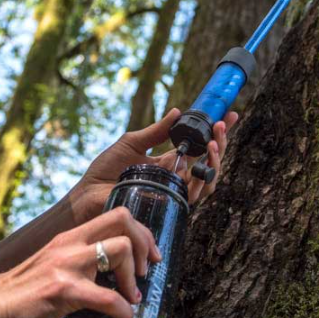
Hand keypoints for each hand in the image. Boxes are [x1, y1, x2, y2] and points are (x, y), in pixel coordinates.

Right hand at [0, 207, 161, 317]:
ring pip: (121, 249)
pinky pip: (109, 297)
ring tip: (131, 299)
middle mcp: (69, 244)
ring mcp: (66, 265)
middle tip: (146, 272)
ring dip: (134, 278)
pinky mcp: (62, 291)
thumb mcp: (52, 267)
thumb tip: (110, 279)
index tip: (149, 256)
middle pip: (123, 219)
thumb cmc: (20, 295)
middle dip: (145, 244)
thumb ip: (77, 265)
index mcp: (69, 237)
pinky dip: (124, 312)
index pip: (116, 214)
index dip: (142, 232)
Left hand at [69, 108, 239, 223]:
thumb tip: (178, 111)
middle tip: (221, 124)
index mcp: (169, 162)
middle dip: (220, 143)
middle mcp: (176, 179)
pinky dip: (202, 180)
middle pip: (209, 163)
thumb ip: (156, 131)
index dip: (217, 132)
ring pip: (208, 180)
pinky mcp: (169, 205)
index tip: (230, 115)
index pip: (199, 146)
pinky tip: (199, 164)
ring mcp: (174, 193)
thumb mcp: (131, 143)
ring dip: (215, 160)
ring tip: (212, 142)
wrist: (88, 194)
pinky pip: (194, 196)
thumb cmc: (105, 171)